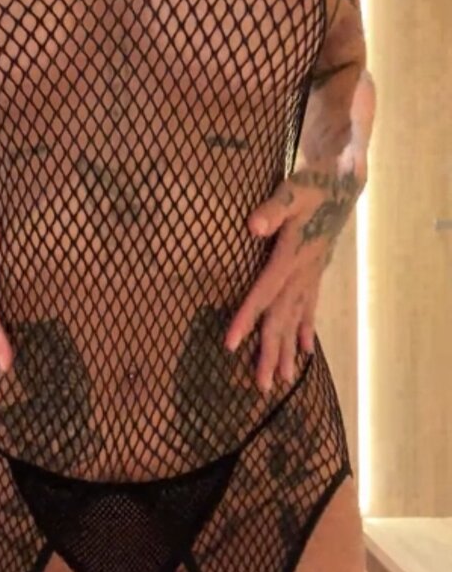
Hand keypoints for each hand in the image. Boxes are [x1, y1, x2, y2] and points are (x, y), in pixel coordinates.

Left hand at [224, 149, 365, 391]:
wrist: (341, 184)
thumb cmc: (310, 186)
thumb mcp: (291, 192)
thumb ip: (272, 210)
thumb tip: (253, 226)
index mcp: (291, 257)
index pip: (264, 293)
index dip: (247, 318)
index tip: (231, 344)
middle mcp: (302, 274)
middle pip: (281, 318)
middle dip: (271, 353)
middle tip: (262, 386)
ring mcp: (311, 277)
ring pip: (296, 319)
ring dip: (288, 350)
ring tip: (282, 381)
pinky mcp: (315, 274)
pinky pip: (310, 308)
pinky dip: (306, 330)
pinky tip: (305, 352)